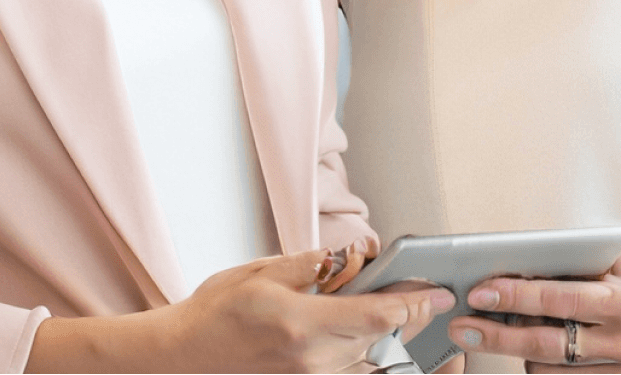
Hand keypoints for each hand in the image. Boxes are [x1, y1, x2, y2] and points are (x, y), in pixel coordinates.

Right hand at [27, 249, 453, 372]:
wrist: (182, 356)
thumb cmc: (212, 313)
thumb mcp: (258, 273)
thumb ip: (306, 265)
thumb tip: (342, 257)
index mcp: (301, 323)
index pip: (375, 315)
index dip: (413, 304)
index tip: (438, 293)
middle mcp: (311, 358)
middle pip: (381, 337)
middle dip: (408, 315)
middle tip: (427, 294)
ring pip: (370, 356)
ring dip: (389, 334)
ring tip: (401, 311)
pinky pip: (350, 369)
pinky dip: (369, 353)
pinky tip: (375, 336)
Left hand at [444, 245, 620, 373]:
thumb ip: (578, 266)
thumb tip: (522, 269)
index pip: (556, 298)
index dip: (514, 295)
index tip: (480, 293)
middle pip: (547, 341)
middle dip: (498, 335)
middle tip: (464, 327)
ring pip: (555, 369)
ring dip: (518, 351)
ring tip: (492, 334)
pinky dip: (548, 367)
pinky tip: (530, 351)